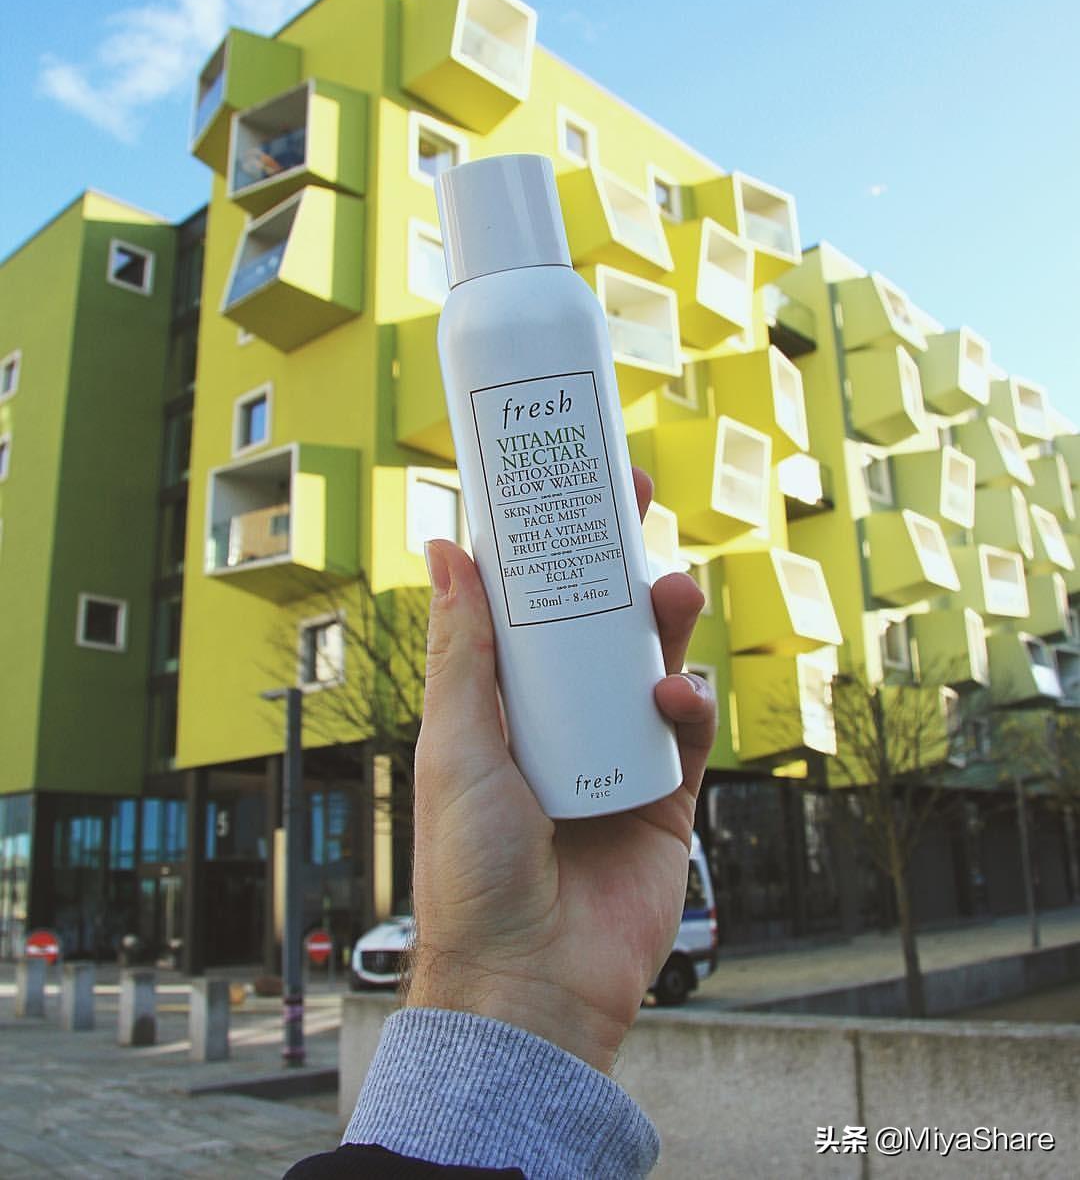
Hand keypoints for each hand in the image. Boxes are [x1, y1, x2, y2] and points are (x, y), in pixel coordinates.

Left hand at [407, 468, 715, 1072]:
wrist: (530, 978)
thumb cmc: (473, 865)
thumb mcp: (458, 742)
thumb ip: (463, 647)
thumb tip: (448, 547)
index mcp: (500, 703)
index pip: (526, 605)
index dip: (544, 544)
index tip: (560, 482)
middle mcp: (558, 719)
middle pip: (595, 621)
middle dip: (615, 560)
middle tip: (634, 500)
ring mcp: (613, 753)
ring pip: (649, 662)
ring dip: (664, 618)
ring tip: (670, 590)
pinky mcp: (664, 794)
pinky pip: (687, 730)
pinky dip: (689, 703)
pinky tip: (676, 697)